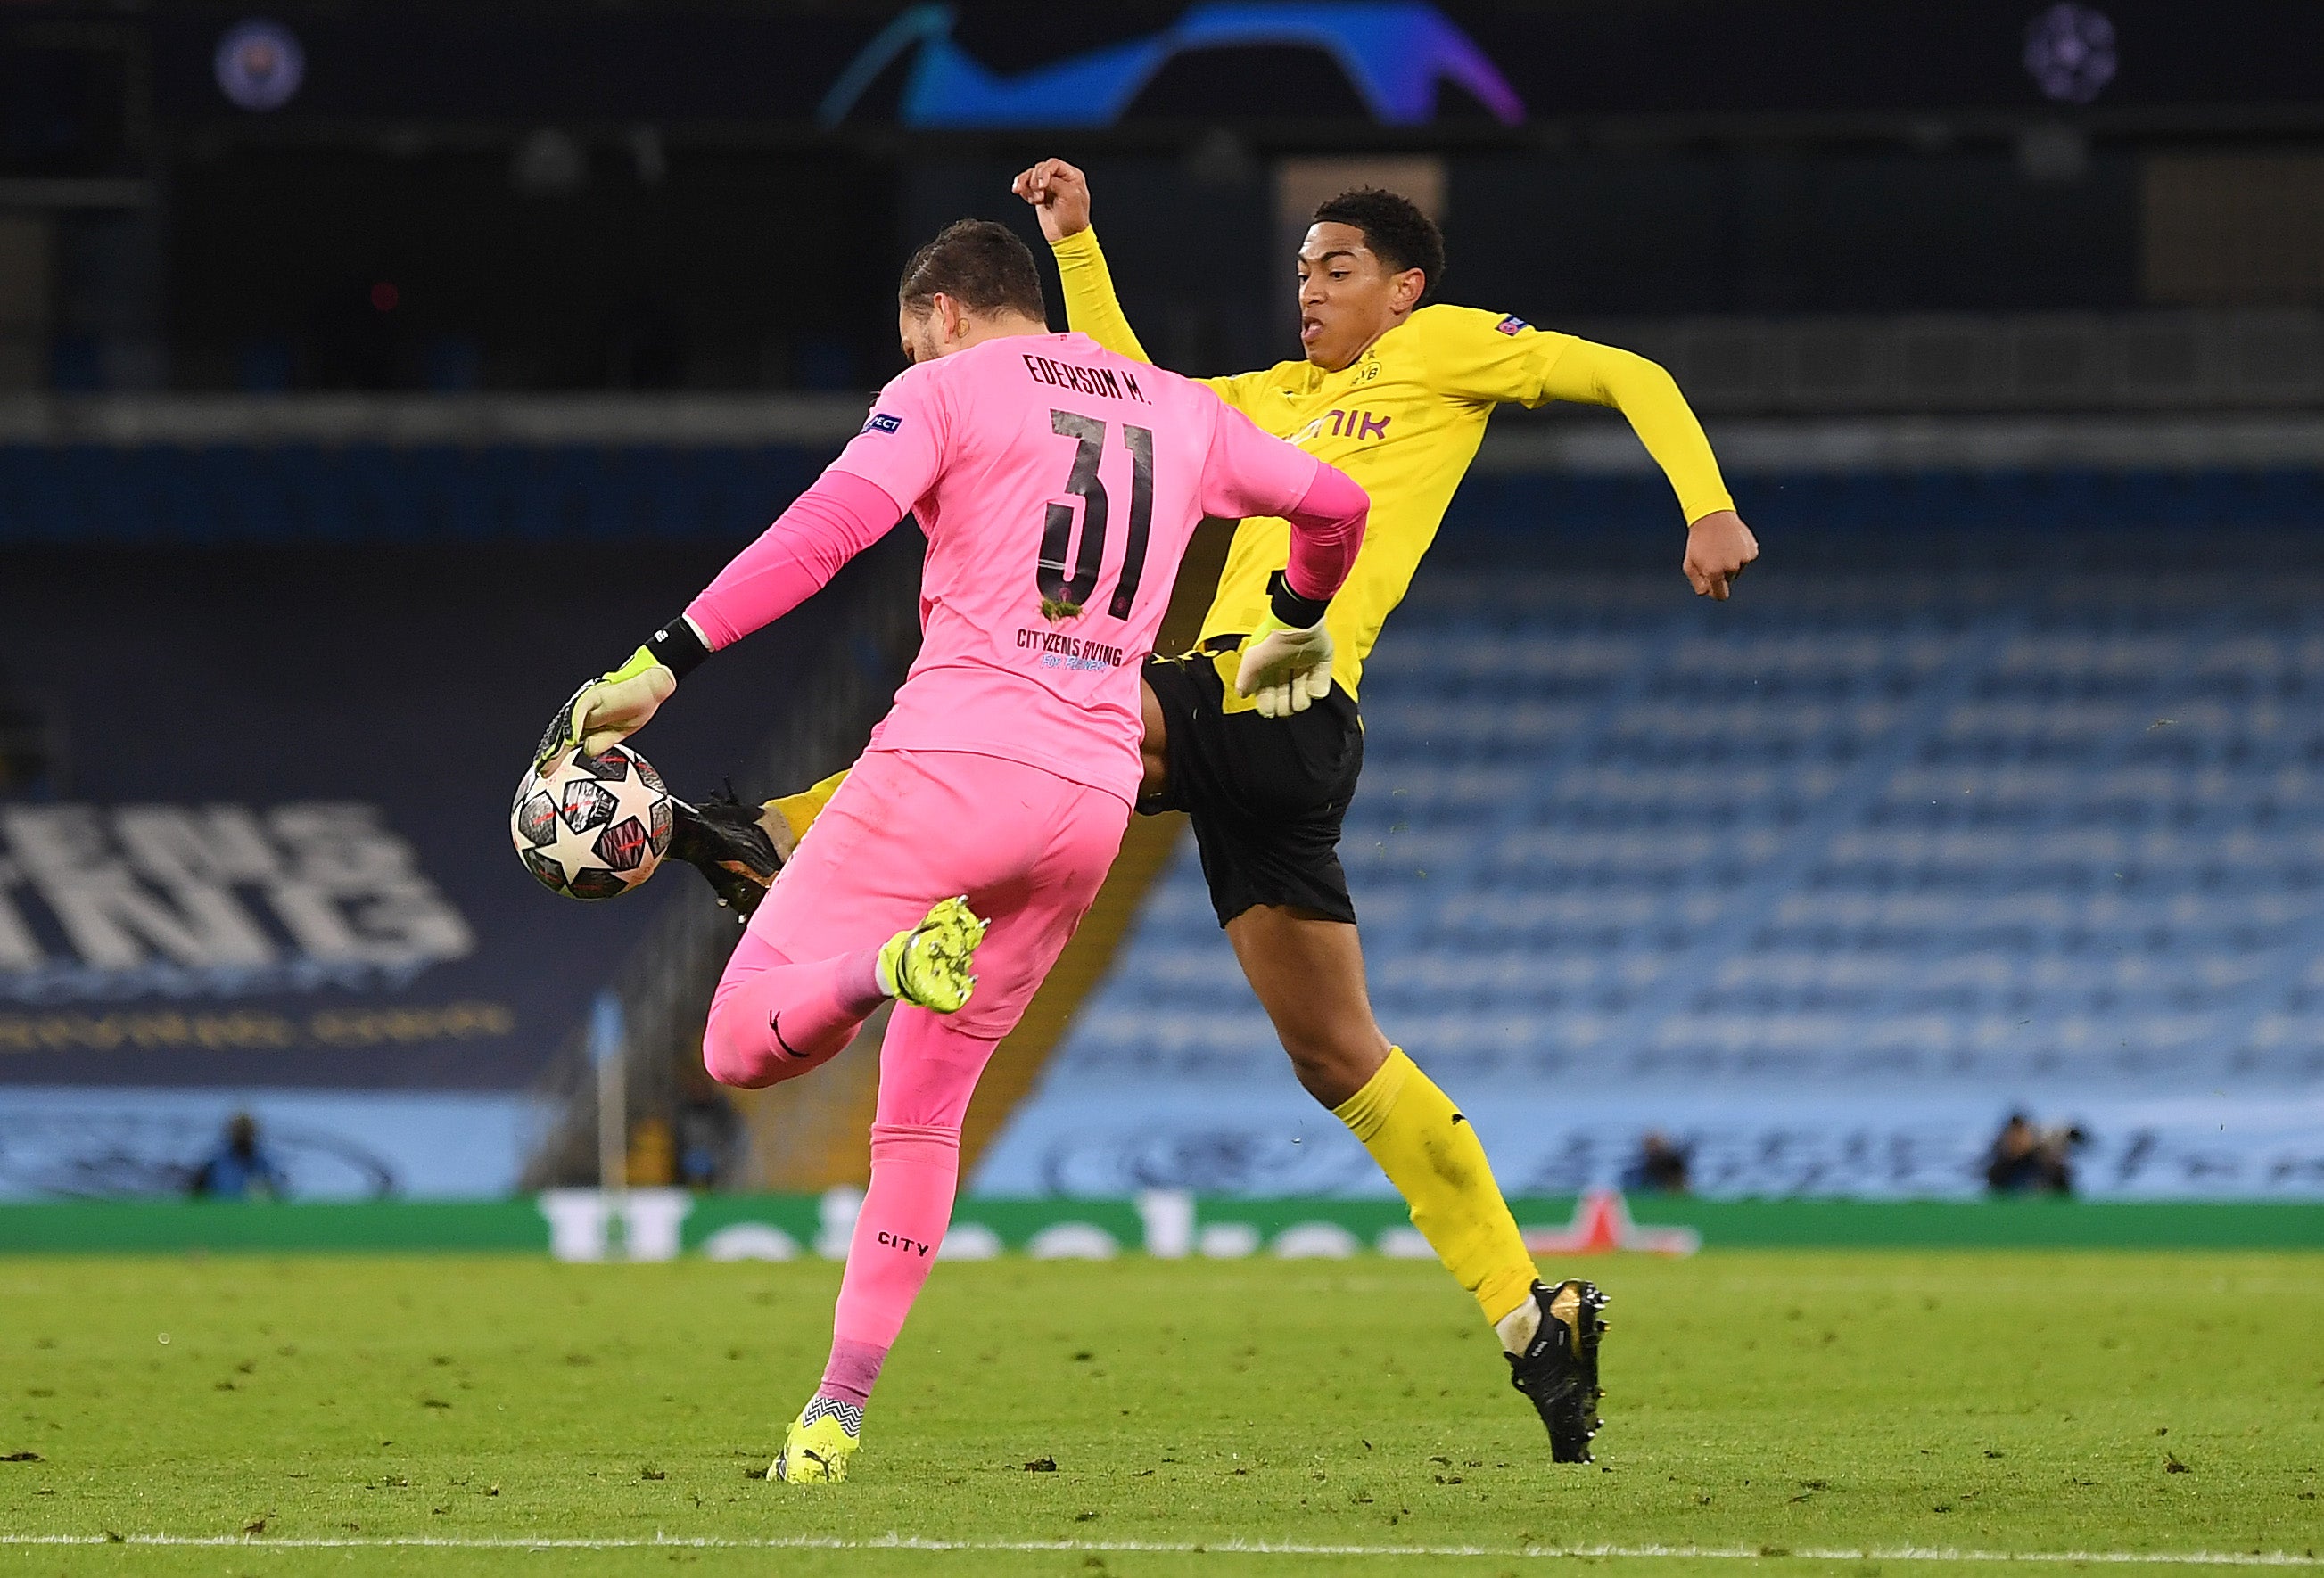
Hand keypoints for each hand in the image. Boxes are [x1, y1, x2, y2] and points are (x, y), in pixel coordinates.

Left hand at [532, 647, 676, 771]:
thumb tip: (587, 751)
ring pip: (567, 726)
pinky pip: (579, 712)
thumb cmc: (638, 704)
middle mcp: (585, 713)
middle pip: (563, 735)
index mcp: (591, 722)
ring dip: (558, 745)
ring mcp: (587, 705)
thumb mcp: (618, 734)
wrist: (650, 688)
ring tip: (549, 761)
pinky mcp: (593, 696)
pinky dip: (574, 726)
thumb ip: (602, 742)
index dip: (559, 756)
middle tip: (543, 771)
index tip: (550, 771)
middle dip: (553, 755)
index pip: (569, 741)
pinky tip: (570, 741)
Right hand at [1010, 158, 1091, 242]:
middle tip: (1039, 195)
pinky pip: (1025, 186)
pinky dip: (1022, 190)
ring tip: (1029, 197)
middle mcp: (1059, 178)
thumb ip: (1055, 182)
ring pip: (1030, 176)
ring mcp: (1048, 187)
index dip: (1044, 172)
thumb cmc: (1074, 219)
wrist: (1066, 238)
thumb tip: (1040, 178)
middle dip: (1035, 180)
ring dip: (1026, 184)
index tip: (1042, 185)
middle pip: (1040, 168)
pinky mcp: (1038, 195)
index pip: (1053, 164)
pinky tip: (1025, 196)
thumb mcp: (1069, 196)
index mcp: (1071, 175)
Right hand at [1234, 617, 1334, 717]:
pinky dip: (1317, 689)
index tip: (1269, 710)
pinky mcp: (1321, 664)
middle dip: (1284, 704)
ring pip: (1302, 696)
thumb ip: (1245, 679)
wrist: (1299, 622)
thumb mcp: (1253, 659)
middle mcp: (1284, 668)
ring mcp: (1303, 667)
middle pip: (1284, 699)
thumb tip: (1242, 694)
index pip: (1266, 695)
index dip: (1267, 704)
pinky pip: (1321, 686)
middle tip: (1285, 703)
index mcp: (1267, 668)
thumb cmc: (1273, 637)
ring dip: (1300, 699)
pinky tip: (1312, 686)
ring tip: (1299, 694)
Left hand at [1683, 509, 1758, 600]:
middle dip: (1722, 572)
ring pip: (1738, 569)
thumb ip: (1698, 583)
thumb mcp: (1689, 563)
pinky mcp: (1752, 550)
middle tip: (1714, 555)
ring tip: (1722, 546)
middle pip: (1729, 579)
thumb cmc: (1698, 541)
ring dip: (1732, 562)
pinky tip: (1732, 542)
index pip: (1721, 595)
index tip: (1715, 588)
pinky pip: (1746, 558)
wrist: (1712, 515)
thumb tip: (1709, 593)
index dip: (1717, 592)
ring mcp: (1743, 559)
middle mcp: (1731, 567)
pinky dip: (1741, 553)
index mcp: (1714, 573)